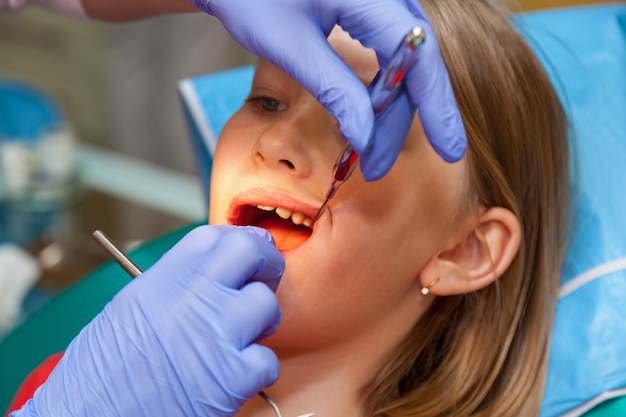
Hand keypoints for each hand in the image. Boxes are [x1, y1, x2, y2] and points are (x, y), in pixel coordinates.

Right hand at [13, 225, 283, 416]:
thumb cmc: (101, 371)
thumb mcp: (130, 307)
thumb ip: (175, 282)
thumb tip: (212, 272)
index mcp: (164, 279)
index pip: (215, 237)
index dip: (238, 240)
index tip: (245, 253)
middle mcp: (193, 298)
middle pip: (251, 253)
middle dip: (265, 264)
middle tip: (261, 280)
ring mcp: (216, 335)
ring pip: (267, 305)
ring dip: (263, 321)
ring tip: (243, 336)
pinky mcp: (231, 377)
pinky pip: (267, 360)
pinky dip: (257, 369)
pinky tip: (236, 375)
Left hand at [191, 0, 465, 180]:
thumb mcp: (291, 46)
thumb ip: (334, 89)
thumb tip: (366, 139)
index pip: (418, 53)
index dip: (436, 105)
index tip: (449, 151)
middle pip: (414, 62)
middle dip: (399, 119)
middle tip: (377, 167)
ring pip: (403, 60)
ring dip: (390, 108)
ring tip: (371, 152)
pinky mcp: (368, 7)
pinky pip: (388, 51)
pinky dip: (380, 88)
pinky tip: (369, 116)